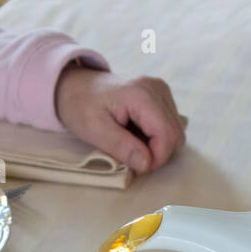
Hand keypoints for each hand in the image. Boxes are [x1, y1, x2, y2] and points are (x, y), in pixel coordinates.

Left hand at [54, 66, 185, 174]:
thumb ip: (122, 147)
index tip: (137, 167)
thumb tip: (147, 164)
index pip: (166, 135)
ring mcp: (160, 89)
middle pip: (175, 134)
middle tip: (132, 156)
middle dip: (157, 153)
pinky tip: (136, 131)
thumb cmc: (80, 105)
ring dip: (156, 145)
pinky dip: (155, 135)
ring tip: (131, 140)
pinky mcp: (160, 94)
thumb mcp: (94, 130)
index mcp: (141, 95)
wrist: (74, 84)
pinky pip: (169, 123)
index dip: (156, 158)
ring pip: (175, 130)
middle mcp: (156, 88)